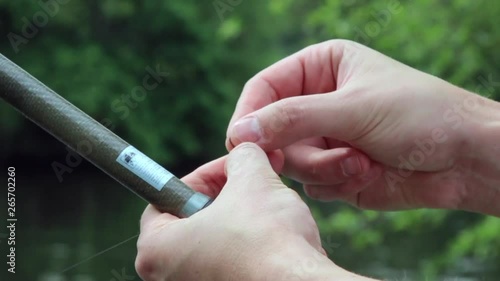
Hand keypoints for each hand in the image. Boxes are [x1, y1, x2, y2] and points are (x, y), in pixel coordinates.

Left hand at [135, 143, 375, 280]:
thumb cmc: (268, 241)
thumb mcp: (253, 180)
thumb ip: (241, 157)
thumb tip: (245, 153)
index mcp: (157, 249)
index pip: (167, 197)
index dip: (204, 175)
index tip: (230, 169)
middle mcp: (169, 278)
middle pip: (193, 220)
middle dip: (226, 197)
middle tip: (251, 185)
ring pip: (216, 243)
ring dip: (242, 220)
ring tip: (268, 211)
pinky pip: (234, 265)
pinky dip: (252, 249)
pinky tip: (275, 241)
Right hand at [226, 40, 499, 214]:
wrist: (464, 159)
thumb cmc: (419, 115)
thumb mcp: (352, 108)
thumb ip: (292, 119)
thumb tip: (239, 132)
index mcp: (320, 68)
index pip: (263, 88)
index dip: (249, 116)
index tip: (242, 143)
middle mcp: (317, 102)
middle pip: (272, 130)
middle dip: (296, 149)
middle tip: (320, 154)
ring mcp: (324, 137)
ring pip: (290, 161)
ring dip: (323, 167)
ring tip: (360, 160)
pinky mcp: (334, 168)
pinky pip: (310, 183)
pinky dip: (335, 181)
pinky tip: (367, 171)